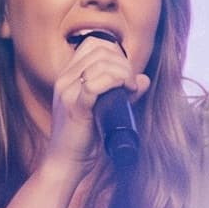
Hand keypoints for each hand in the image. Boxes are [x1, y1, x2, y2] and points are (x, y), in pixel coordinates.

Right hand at [38, 33, 150, 175]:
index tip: (125, 73)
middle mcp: (65, 79)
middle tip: (131, 83)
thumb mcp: (102, 109)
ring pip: (100, 63)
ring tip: (130, 88)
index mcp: (68, 76)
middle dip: (123, 63)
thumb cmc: (83, 139)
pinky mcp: (74, 106)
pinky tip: (125, 90)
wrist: (65, 163)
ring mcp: (67, 91)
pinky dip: (115, 82)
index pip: (92, 44)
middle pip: (100, 50)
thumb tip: (143, 79)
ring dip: (123, 72)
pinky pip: (95, 83)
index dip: (115, 52)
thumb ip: (121, 93)